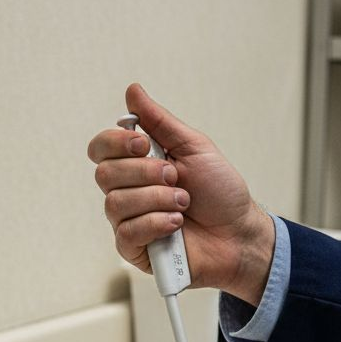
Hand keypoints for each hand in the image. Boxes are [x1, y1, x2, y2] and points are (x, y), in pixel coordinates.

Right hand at [87, 83, 276, 304]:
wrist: (239, 232)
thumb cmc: (220, 192)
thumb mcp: (194, 147)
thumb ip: (160, 121)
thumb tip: (133, 91)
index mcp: (137, 164)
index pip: (101, 149)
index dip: (115, 144)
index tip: (144, 145)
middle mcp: (128, 191)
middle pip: (104, 175)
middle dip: (145, 173)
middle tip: (177, 178)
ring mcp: (129, 221)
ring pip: (115, 203)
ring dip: (157, 199)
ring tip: (184, 203)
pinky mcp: (136, 250)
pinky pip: (127, 233)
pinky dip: (155, 223)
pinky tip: (176, 224)